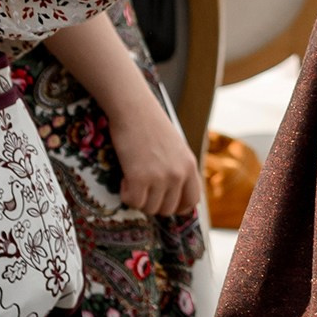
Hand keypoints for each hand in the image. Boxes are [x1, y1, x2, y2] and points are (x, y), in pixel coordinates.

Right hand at [110, 84, 202, 217]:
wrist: (133, 108)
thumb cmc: (150, 123)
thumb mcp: (175, 147)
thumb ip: (178, 168)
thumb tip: (172, 191)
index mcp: (190, 165)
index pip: (192, 200)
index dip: (178, 207)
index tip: (164, 204)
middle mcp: (178, 174)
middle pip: (168, 208)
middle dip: (153, 203)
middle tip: (142, 188)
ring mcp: (160, 178)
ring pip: (150, 208)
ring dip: (138, 199)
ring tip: (132, 178)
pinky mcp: (139, 178)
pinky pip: (133, 202)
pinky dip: (126, 194)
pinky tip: (124, 178)